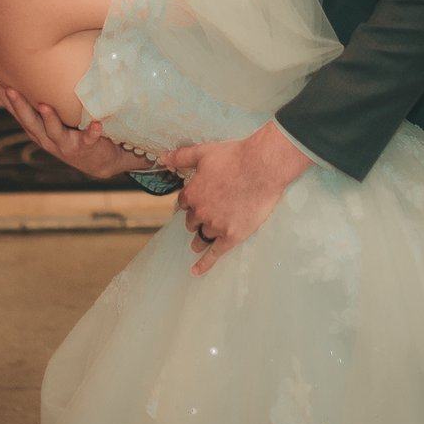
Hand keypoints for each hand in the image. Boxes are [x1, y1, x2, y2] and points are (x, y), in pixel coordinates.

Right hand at [0, 82, 147, 179]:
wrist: (100, 163)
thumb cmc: (74, 133)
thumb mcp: (55, 121)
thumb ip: (45, 103)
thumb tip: (36, 70)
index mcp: (38, 130)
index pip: (17, 112)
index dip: (3, 98)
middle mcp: (47, 138)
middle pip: (30, 122)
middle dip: (19, 106)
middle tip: (10, 90)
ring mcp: (66, 145)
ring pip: (54, 132)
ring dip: (49, 119)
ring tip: (45, 106)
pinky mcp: (86, 149)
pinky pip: (88, 140)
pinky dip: (92, 133)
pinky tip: (97, 124)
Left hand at [164, 122, 310, 274]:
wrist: (261, 167)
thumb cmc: (234, 157)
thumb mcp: (203, 152)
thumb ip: (181, 156)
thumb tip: (162, 157)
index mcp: (192, 194)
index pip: (183, 204)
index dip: (188, 204)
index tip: (191, 205)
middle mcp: (201, 212)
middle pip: (192, 222)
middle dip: (195, 221)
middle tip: (201, 219)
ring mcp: (216, 226)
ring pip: (202, 237)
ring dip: (198, 240)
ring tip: (196, 244)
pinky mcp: (232, 236)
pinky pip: (215, 254)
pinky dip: (204, 264)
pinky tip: (195, 271)